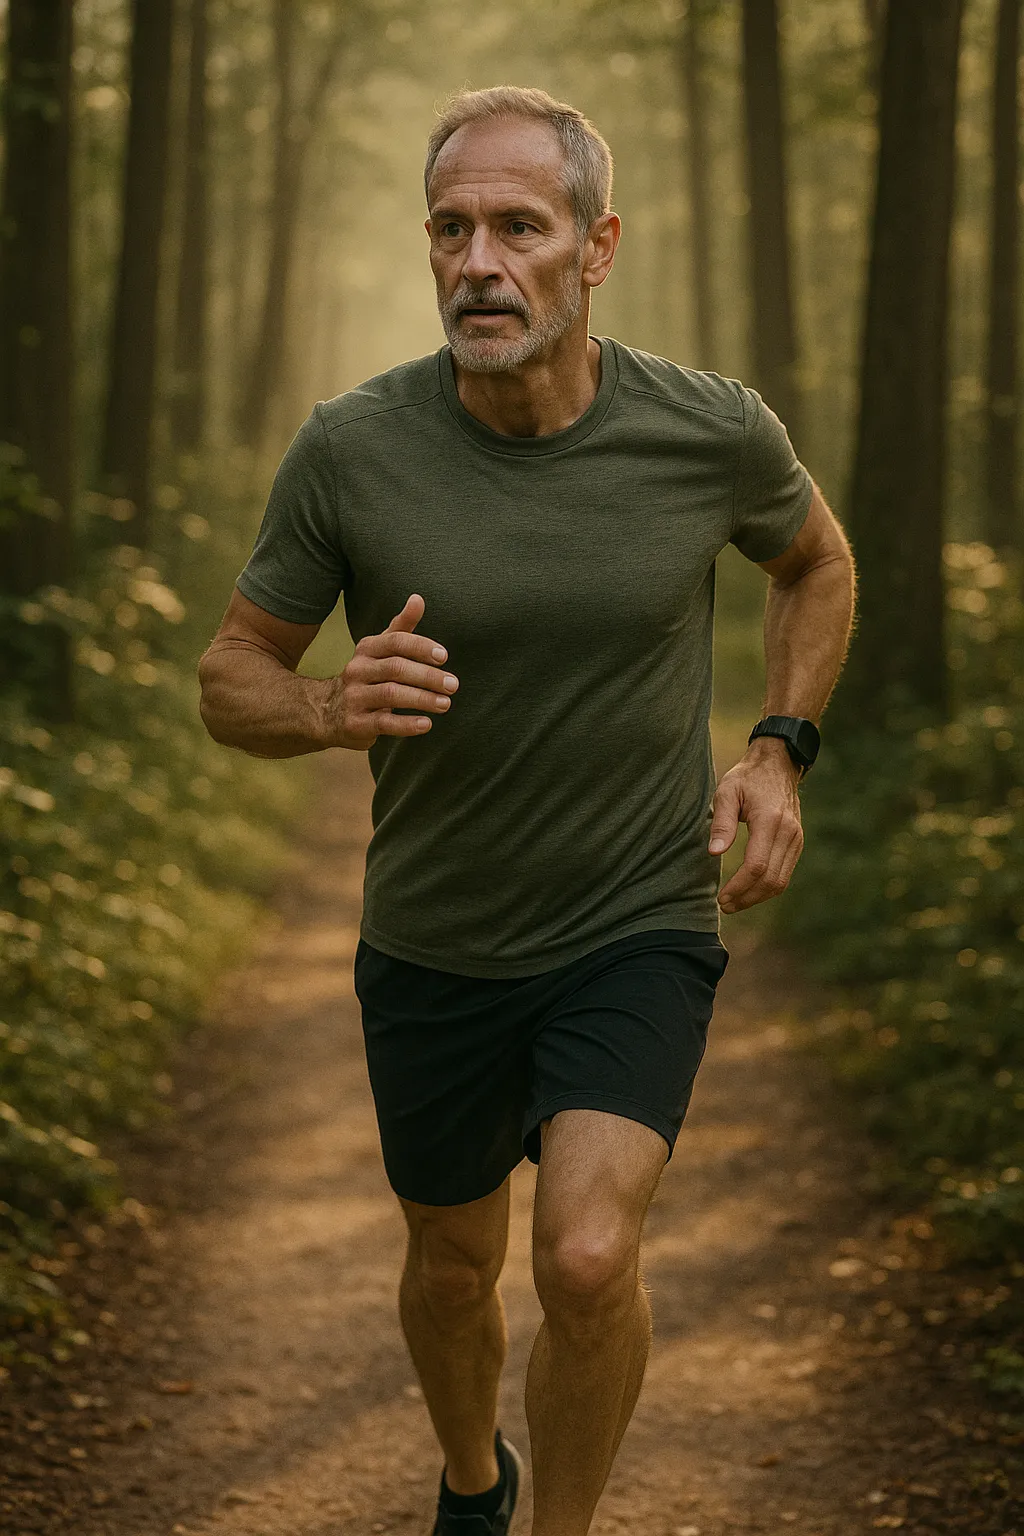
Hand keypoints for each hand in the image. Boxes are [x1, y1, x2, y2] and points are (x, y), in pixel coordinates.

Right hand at [327, 593, 457, 749]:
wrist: (328, 711)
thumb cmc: (367, 677)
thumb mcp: (380, 650)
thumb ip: (402, 627)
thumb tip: (418, 598)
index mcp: (367, 649)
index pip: (395, 642)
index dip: (420, 647)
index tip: (444, 656)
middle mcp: (357, 670)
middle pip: (396, 668)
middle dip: (428, 676)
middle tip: (453, 685)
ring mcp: (355, 697)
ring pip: (391, 694)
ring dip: (422, 699)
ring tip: (445, 703)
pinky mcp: (356, 723)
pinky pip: (384, 723)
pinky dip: (407, 724)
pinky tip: (427, 724)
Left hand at [709, 737, 803, 912]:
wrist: (778, 764)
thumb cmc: (747, 778)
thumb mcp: (727, 792)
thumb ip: (721, 823)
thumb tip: (714, 853)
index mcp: (770, 821)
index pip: (757, 866)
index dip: (739, 887)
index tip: (722, 897)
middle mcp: (789, 833)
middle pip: (771, 880)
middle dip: (747, 898)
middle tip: (725, 905)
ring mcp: (796, 839)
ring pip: (781, 882)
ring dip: (757, 897)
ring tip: (734, 903)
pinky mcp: (797, 843)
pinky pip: (785, 874)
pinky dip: (768, 888)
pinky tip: (749, 891)